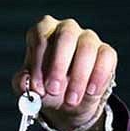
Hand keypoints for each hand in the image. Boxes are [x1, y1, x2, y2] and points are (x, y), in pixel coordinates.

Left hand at [12, 15, 116, 130]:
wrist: (68, 101)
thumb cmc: (45, 87)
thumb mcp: (30, 87)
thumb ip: (23, 83)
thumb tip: (25, 82)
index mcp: (43, 31)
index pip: (40, 37)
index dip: (38, 63)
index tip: (37, 88)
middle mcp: (66, 29)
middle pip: (65, 36)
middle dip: (58, 65)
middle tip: (53, 90)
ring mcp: (88, 38)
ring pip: (86, 48)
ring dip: (78, 77)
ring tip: (70, 100)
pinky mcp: (106, 52)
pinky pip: (106, 58)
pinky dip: (98, 77)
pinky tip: (90, 92)